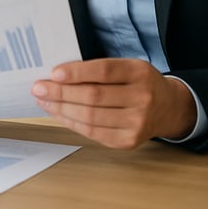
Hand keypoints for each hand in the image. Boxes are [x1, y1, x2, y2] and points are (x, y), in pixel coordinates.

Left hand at [31, 58, 196, 148]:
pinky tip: (58, 113)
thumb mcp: (127, 66)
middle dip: (61, 93)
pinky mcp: (129, 142)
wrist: (169, 108)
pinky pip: (93, 133)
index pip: (104, 71)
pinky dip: (71, 122)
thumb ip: (99, 69)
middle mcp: (141, 99)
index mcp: (139, 73)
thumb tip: (58, 74)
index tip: (53, 73)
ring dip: (61, 108)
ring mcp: (137, 123)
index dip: (77, 72)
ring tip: (43, 100)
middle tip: (38, 87)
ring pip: (91, 117)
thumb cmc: (139, 82)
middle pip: (94, 97)